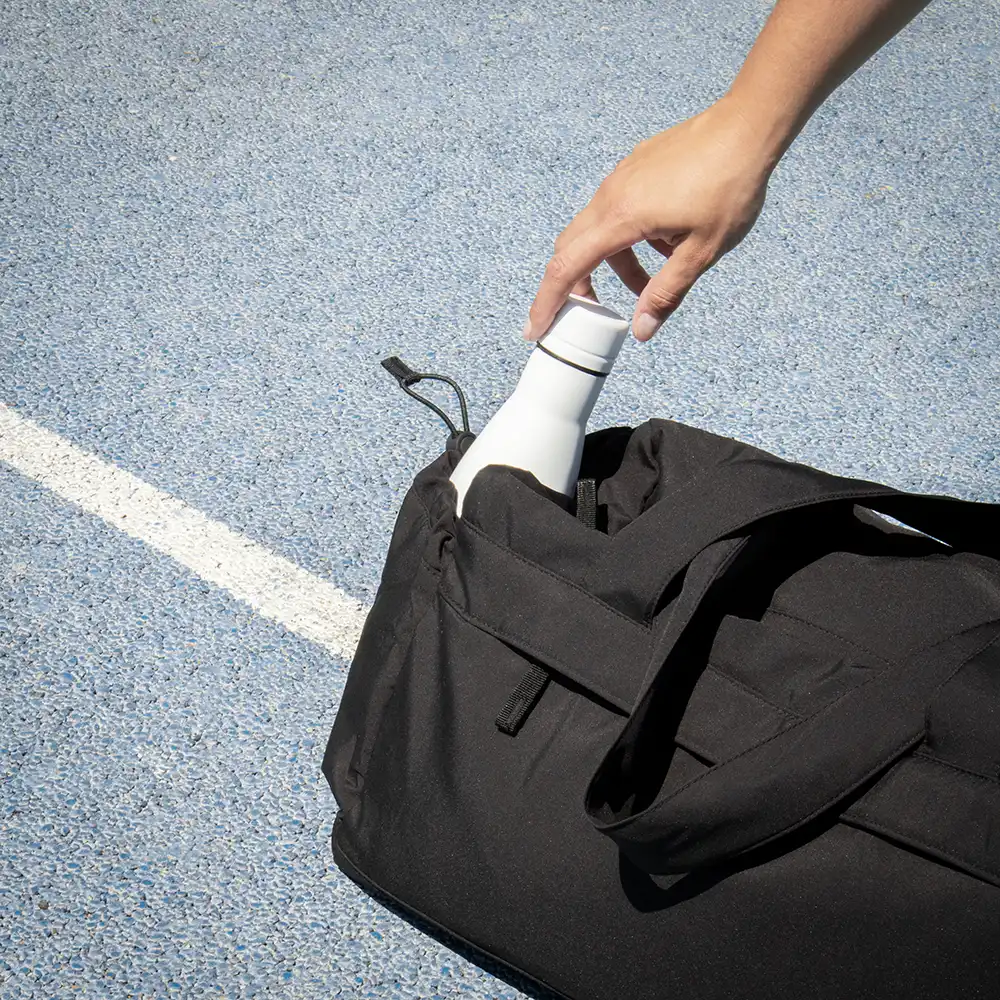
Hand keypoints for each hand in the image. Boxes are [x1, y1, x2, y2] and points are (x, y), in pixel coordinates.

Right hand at [523, 95, 775, 343]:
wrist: (747, 126)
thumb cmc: (729, 185)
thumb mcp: (701, 252)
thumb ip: (667, 293)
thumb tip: (642, 330)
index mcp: (621, 218)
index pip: (567, 268)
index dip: (547, 302)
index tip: (536, 329)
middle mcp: (610, 196)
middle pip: (571, 249)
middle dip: (575, 286)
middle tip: (590, 314)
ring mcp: (621, 179)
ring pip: (598, 232)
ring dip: (614, 264)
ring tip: (650, 282)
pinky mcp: (635, 170)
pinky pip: (617, 212)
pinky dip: (628, 240)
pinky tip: (664, 246)